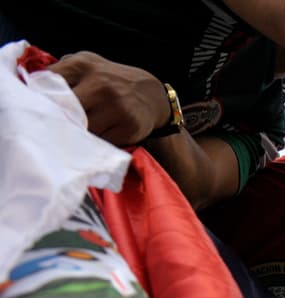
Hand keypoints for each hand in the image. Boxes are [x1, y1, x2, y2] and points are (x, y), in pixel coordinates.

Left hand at [49, 52, 170, 145]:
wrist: (152, 95)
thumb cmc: (110, 81)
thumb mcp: (87, 65)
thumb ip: (62, 72)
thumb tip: (29, 86)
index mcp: (82, 65)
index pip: (48, 82)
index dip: (40, 97)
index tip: (38, 106)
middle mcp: (100, 84)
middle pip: (64, 110)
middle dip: (60, 119)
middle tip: (58, 124)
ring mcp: (116, 107)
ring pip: (82, 129)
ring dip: (79, 133)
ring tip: (82, 130)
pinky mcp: (128, 127)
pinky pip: (102, 141)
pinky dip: (98, 142)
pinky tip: (101, 135)